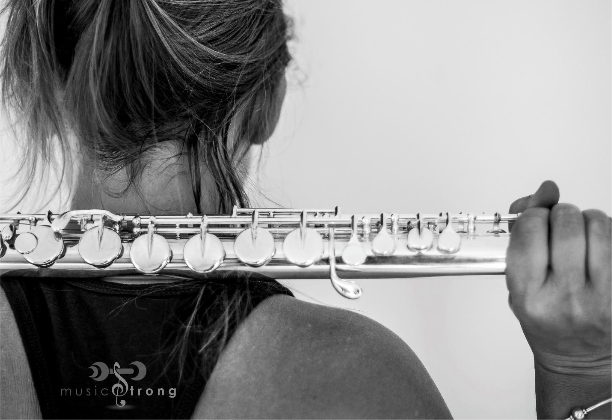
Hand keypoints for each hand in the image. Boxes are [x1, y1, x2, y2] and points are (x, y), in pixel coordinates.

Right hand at [506, 180, 611, 376]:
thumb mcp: (518, 283)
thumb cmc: (546, 319)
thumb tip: (545, 189)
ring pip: (598, 223)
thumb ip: (524, 234)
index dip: (532, 215)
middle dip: (560, 214)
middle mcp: (566, 296)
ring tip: (580, 238)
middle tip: (557, 228)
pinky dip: (607, 234)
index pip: (530, 229)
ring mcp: (603, 295)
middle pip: (566, 221)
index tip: (534, 221)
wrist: (579, 357)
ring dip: (586, 221)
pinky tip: (599, 248)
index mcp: (529, 295)